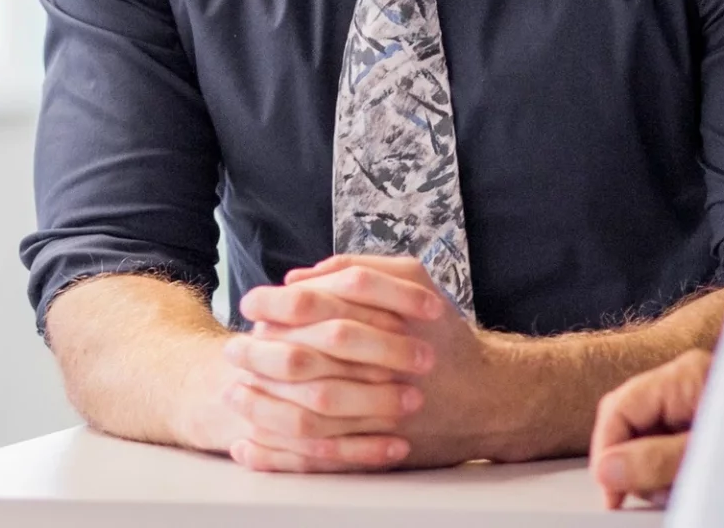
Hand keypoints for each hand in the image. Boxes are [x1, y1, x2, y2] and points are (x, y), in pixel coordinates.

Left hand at [234, 255, 521, 468]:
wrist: (489, 398)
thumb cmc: (442, 333)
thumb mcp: (415, 280)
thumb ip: (360, 267)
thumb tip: (298, 277)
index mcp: (396, 316)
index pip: (322, 302)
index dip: (280, 300)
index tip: (250, 301)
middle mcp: (392, 364)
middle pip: (312, 353)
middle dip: (264, 349)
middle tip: (235, 346)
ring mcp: (386, 411)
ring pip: (311, 409)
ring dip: (265, 400)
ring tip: (235, 387)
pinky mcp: (380, 450)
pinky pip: (321, 456)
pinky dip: (280, 453)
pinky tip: (249, 443)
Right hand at [588, 348, 711, 508]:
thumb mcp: (703, 454)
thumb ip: (655, 460)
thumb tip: (605, 470)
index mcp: (685, 376)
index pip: (620, 407)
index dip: (606, 451)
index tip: (610, 491)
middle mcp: (686, 381)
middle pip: (629, 420)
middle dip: (629, 461)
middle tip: (644, 494)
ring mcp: (694, 400)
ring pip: (645, 436)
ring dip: (650, 470)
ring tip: (676, 491)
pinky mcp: (702, 421)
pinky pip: (665, 443)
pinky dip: (667, 468)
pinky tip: (682, 483)